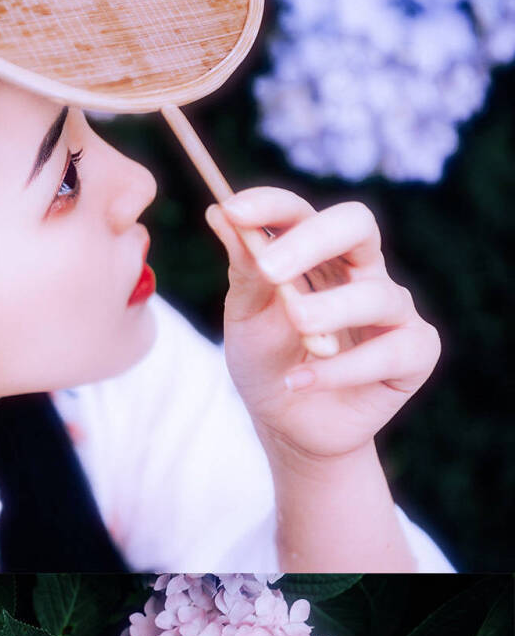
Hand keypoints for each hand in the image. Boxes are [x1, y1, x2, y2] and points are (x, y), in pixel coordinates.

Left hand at [208, 185, 440, 463]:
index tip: (233, 212)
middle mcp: (362, 271)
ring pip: (376, 294)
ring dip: (332, 310)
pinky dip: (344, 369)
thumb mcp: (247, 320)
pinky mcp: (416, 351)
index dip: (271, 205)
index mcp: (320, 252)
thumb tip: (219, 213)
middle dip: (313, 240)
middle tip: (271, 268)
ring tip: (297, 326)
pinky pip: (391, 351)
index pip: (302, 211)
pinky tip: (301, 382)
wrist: (290, 430)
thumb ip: (243, 270)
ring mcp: (394, 309)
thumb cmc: (270, 366)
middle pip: (356, 225)